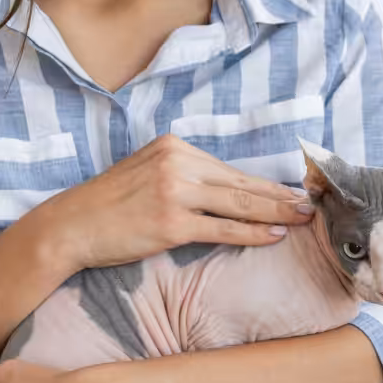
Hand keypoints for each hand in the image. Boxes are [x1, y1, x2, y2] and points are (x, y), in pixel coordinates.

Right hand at [32, 133, 313, 272]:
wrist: (70, 226)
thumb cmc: (110, 207)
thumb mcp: (147, 173)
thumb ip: (185, 175)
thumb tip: (230, 193)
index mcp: (173, 146)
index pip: (230, 168)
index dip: (265, 182)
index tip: (292, 190)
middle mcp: (177, 162)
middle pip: (241, 182)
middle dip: (280, 196)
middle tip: (312, 204)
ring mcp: (174, 192)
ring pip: (238, 204)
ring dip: (276, 213)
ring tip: (302, 219)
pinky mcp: (170, 223)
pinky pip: (222, 228)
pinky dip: (251, 233)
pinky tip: (273, 236)